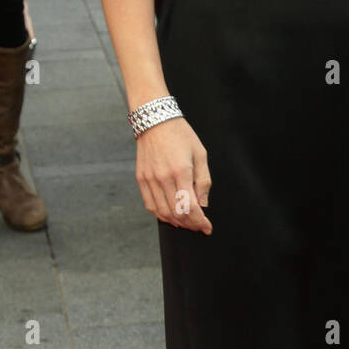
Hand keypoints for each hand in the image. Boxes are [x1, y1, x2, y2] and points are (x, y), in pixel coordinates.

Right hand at [135, 116, 211, 233]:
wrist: (155, 121)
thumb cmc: (181, 135)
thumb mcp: (200, 154)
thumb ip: (204, 181)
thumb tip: (203, 204)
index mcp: (181, 171)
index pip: (190, 207)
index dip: (200, 221)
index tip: (207, 227)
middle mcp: (163, 178)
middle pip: (176, 213)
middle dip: (190, 224)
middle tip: (199, 227)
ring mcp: (150, 179)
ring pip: (162, 212)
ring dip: (176, 222)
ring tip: (187, 223)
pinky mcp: (141, 179)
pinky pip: (150, 205)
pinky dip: (161, 215)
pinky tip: (171, 216)